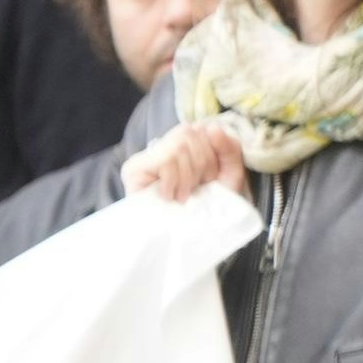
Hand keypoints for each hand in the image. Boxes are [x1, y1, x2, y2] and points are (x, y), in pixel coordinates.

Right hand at [120, 120, 247, 203]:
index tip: (209, 180)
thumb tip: (212, 127)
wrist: (190, 235)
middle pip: (193, 135)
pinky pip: (165, 160)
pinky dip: (172, 182)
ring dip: (186, 178)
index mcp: (190, 140)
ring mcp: (148, 154)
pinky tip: (167, 197)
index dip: (213, 156)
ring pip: (179, 147)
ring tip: (181, 196)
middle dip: (201, 168)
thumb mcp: (229, 173)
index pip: (206, 129)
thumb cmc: (209, 205)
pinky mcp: (134, 167)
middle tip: (193, 191)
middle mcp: (166, 142)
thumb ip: (229, 147)